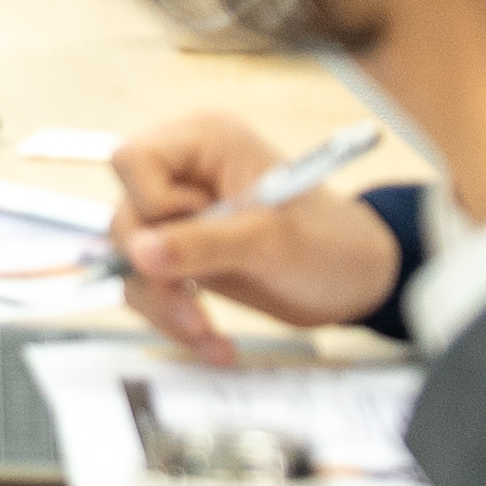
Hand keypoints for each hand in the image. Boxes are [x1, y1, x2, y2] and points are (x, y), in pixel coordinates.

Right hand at [107, 108, 398, 351]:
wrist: (358, 282)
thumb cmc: (331, 242)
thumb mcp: (270, 242)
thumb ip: (202, 244)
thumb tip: (139, 252)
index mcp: (204, 143)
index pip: (134, 160)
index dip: (151, 203)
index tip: (193, 229)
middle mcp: (184, 174)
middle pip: (127, 216)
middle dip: (156, 272)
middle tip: (194, 309)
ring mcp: (182, 217)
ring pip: (133, 259)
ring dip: (164, 306)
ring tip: (206, 334)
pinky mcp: (184, 255)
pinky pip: (152, 287)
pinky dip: (175, 319)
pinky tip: (212, 342)